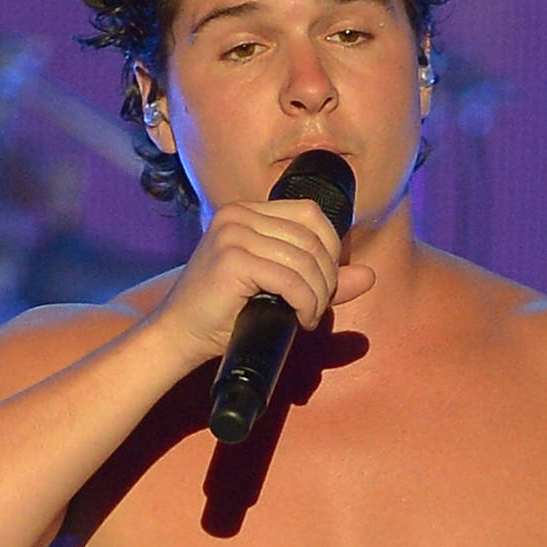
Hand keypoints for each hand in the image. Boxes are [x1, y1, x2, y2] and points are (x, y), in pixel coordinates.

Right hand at [160, 199, 374, 368]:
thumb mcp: (278, 289)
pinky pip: (291, 279)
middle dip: (326, 277)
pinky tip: (298, 319)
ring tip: (307, 316)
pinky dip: (305, 303)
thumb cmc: (224, 313)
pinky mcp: (232, 260)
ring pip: (305, 260)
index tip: (324, 282)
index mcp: (246, 211)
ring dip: (317, 295)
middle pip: (313, 236)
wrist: (178, 335)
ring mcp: (233, 234)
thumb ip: (321, 278)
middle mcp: (238, 215)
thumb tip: (369, 275)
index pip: (310, 213)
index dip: (330, 247)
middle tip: (315, 306)